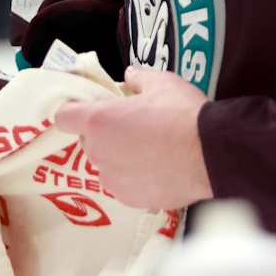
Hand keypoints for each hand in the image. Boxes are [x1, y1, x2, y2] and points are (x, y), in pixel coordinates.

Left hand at [51, 65, 212, 210]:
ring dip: (118, 157)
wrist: (211, 155)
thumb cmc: (183, 114)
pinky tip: (158, 169)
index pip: (63, 116)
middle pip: (88, 141)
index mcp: (98, 121)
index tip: (92, 108)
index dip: (75, 111)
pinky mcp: (131, 199)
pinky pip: (123, 184)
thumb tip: (130, 77)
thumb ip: (138, 78)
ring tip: (149, 150)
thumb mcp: (161, 82)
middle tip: (132, 126)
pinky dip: (134, 178)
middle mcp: (98, 153)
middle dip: (104, 133)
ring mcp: (113, 180)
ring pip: (106, 164)